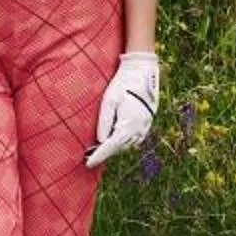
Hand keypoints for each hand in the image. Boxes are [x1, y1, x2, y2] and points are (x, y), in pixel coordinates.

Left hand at [84, 51, 160, 168]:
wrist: (142, 70)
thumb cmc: (123, 83)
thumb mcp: (109, 101)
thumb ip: (104, 122)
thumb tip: (100, 141)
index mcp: (128, 124)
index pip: (111, 147)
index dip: (98, 156)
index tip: (87, 164)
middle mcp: (138, 129)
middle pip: (119, 147)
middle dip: (105, 152)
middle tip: (89, 156)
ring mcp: (145, 126)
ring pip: (127, 143)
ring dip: (115, 146)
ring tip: (99, 148)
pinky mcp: (147, 121)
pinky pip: (134, 137)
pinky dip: (123, 139)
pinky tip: (114, 136)